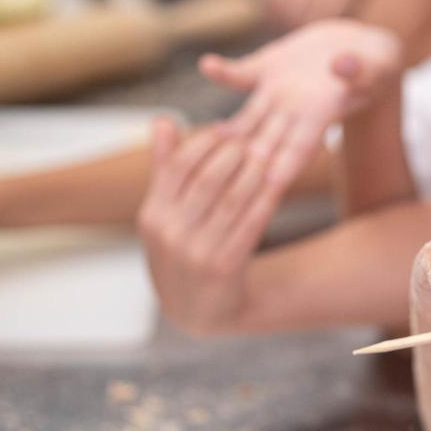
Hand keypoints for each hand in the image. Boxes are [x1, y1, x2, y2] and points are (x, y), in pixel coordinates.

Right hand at [137, 118, 283, 335]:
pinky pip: (250, 223)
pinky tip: (278, 181)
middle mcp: (170, 234)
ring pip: (232, 199)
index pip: (177, 166)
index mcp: (152, 216)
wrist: (198, 310)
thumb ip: (165, 167)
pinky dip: (265, 198)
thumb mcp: (165, 215)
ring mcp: (197, 252)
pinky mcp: (226, 267)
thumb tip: (162, 120)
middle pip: (207, 179)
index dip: (204, 142)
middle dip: (233, 153)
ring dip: (253, 171)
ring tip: (269, 153)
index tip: (228, 127)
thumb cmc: (183, 250)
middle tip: (255, 135)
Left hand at [199, 19, 400, 186]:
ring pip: (247, 118)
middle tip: (226, 179)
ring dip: (228, 130)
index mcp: (321, 116)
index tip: (270, 184)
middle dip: (247, 162)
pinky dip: (223, 71)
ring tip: (207, 136)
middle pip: (266, 142)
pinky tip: (207, 65)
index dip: (285, 166)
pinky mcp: (267, 69)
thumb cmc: (377, 68)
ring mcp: (277, 93)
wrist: (361, 51)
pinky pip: (239, 75)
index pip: (300, 148)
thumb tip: (342, 66)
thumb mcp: (374, 71)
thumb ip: (358, 72)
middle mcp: (294, 112)